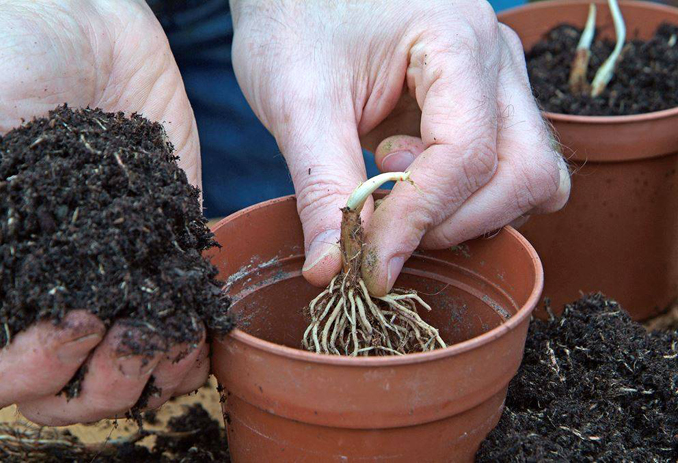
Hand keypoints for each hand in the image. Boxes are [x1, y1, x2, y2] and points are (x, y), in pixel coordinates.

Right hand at [0, 0, 206, 424]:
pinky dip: (183, 352)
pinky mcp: (154, 266)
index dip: (12, 367)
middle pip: (45, 392)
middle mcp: (36, 297)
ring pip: (108, 381)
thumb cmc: (4, 65)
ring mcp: (98, 288)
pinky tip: (191, 332)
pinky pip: (168, 338)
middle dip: (80, 378)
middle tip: (111, 325)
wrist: (86, 34)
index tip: (57, 310)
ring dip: (137, 377)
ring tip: (159, 335)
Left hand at [231, 0, 569, 295]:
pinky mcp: (487, 99)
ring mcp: (499, 78)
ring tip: (391, 178)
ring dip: (466, 211)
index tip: (370, 266)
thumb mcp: (298, 103)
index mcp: (456, 39)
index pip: (466, 155)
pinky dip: (468, 196)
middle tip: (384, 219)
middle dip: (454, 222)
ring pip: (529, 175)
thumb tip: (332, 272)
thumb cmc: (294, 18)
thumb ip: (323, 190)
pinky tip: (410, 175)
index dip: (419, 222)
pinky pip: (509, 167)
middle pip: (525, 172)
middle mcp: (497, 58)